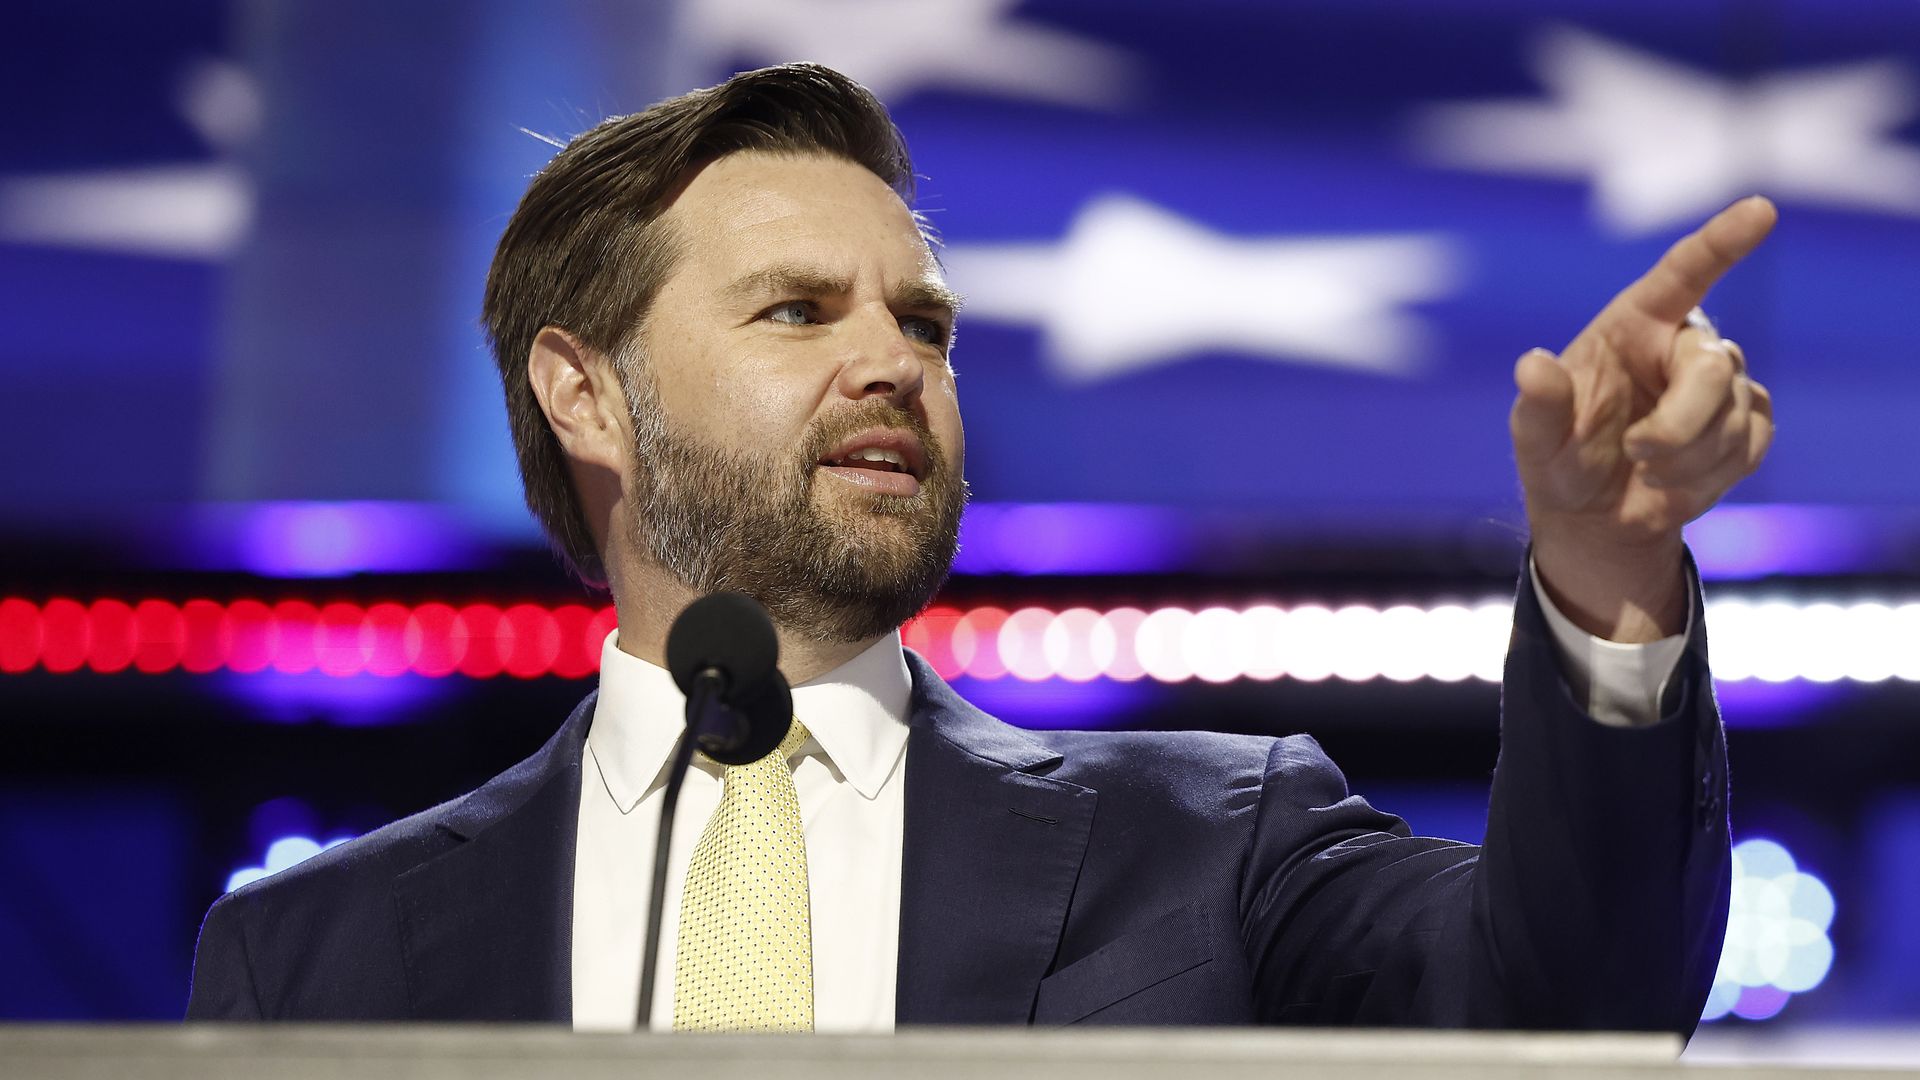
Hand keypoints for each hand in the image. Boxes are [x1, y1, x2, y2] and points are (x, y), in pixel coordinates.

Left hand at [1510, 196, 1777, 641]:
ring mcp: (1723, 382)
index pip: (1683, 273)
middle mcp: (1683, 343)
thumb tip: (1531, 364)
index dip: (1722, 242)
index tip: (1760, 210)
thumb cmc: (1560, 461)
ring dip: (1685, 462)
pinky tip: (1674, 482)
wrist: (1595, 516)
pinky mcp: (1748, 422)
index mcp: (1634, 325)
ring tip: (1645, 471)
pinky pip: (1752, 446)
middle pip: (1714, 367)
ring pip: (1734, 416)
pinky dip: (1709, 478)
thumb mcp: (1535, 440)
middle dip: (1678, 425)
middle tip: (1638, 454)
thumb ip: (1538, 405)